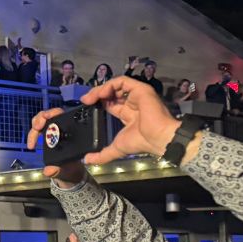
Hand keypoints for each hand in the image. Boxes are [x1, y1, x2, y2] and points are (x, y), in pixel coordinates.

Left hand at [34, 77, 179, 174]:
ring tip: (90, 97)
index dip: (97, 103)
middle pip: (111, 93)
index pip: (110, 104)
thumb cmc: (140, 142)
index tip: (86, 107)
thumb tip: (86, 160)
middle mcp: (132, 103)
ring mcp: (136, 95)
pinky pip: (122, 81)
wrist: (157, 138)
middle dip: (96, 95)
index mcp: (127, 114)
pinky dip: (110, 85)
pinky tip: (101, 93)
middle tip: (85, 101)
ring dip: (100, 89)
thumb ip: (101, 155)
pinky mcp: (140, 89)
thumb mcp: (116, 149)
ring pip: (115, 86)